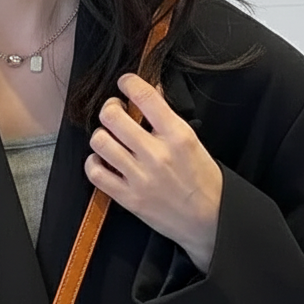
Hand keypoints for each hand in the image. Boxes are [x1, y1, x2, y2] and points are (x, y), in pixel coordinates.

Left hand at [84, 72, 222, 272]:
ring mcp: (140, 176)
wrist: (209, 221)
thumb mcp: (194, 142)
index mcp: (178, 135)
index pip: (145, 96)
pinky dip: (93, 162)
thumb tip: (152, 92)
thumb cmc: (204, 181)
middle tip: (114, 111)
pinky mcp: (128, 197)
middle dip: (110, 108)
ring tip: (109, 137)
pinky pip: (95, 172)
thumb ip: (169, 119)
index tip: (125, 83)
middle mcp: (156, 153)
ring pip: (100, 141)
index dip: (128, 83)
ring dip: (101, 135)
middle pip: (112, 116)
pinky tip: (103, 160)